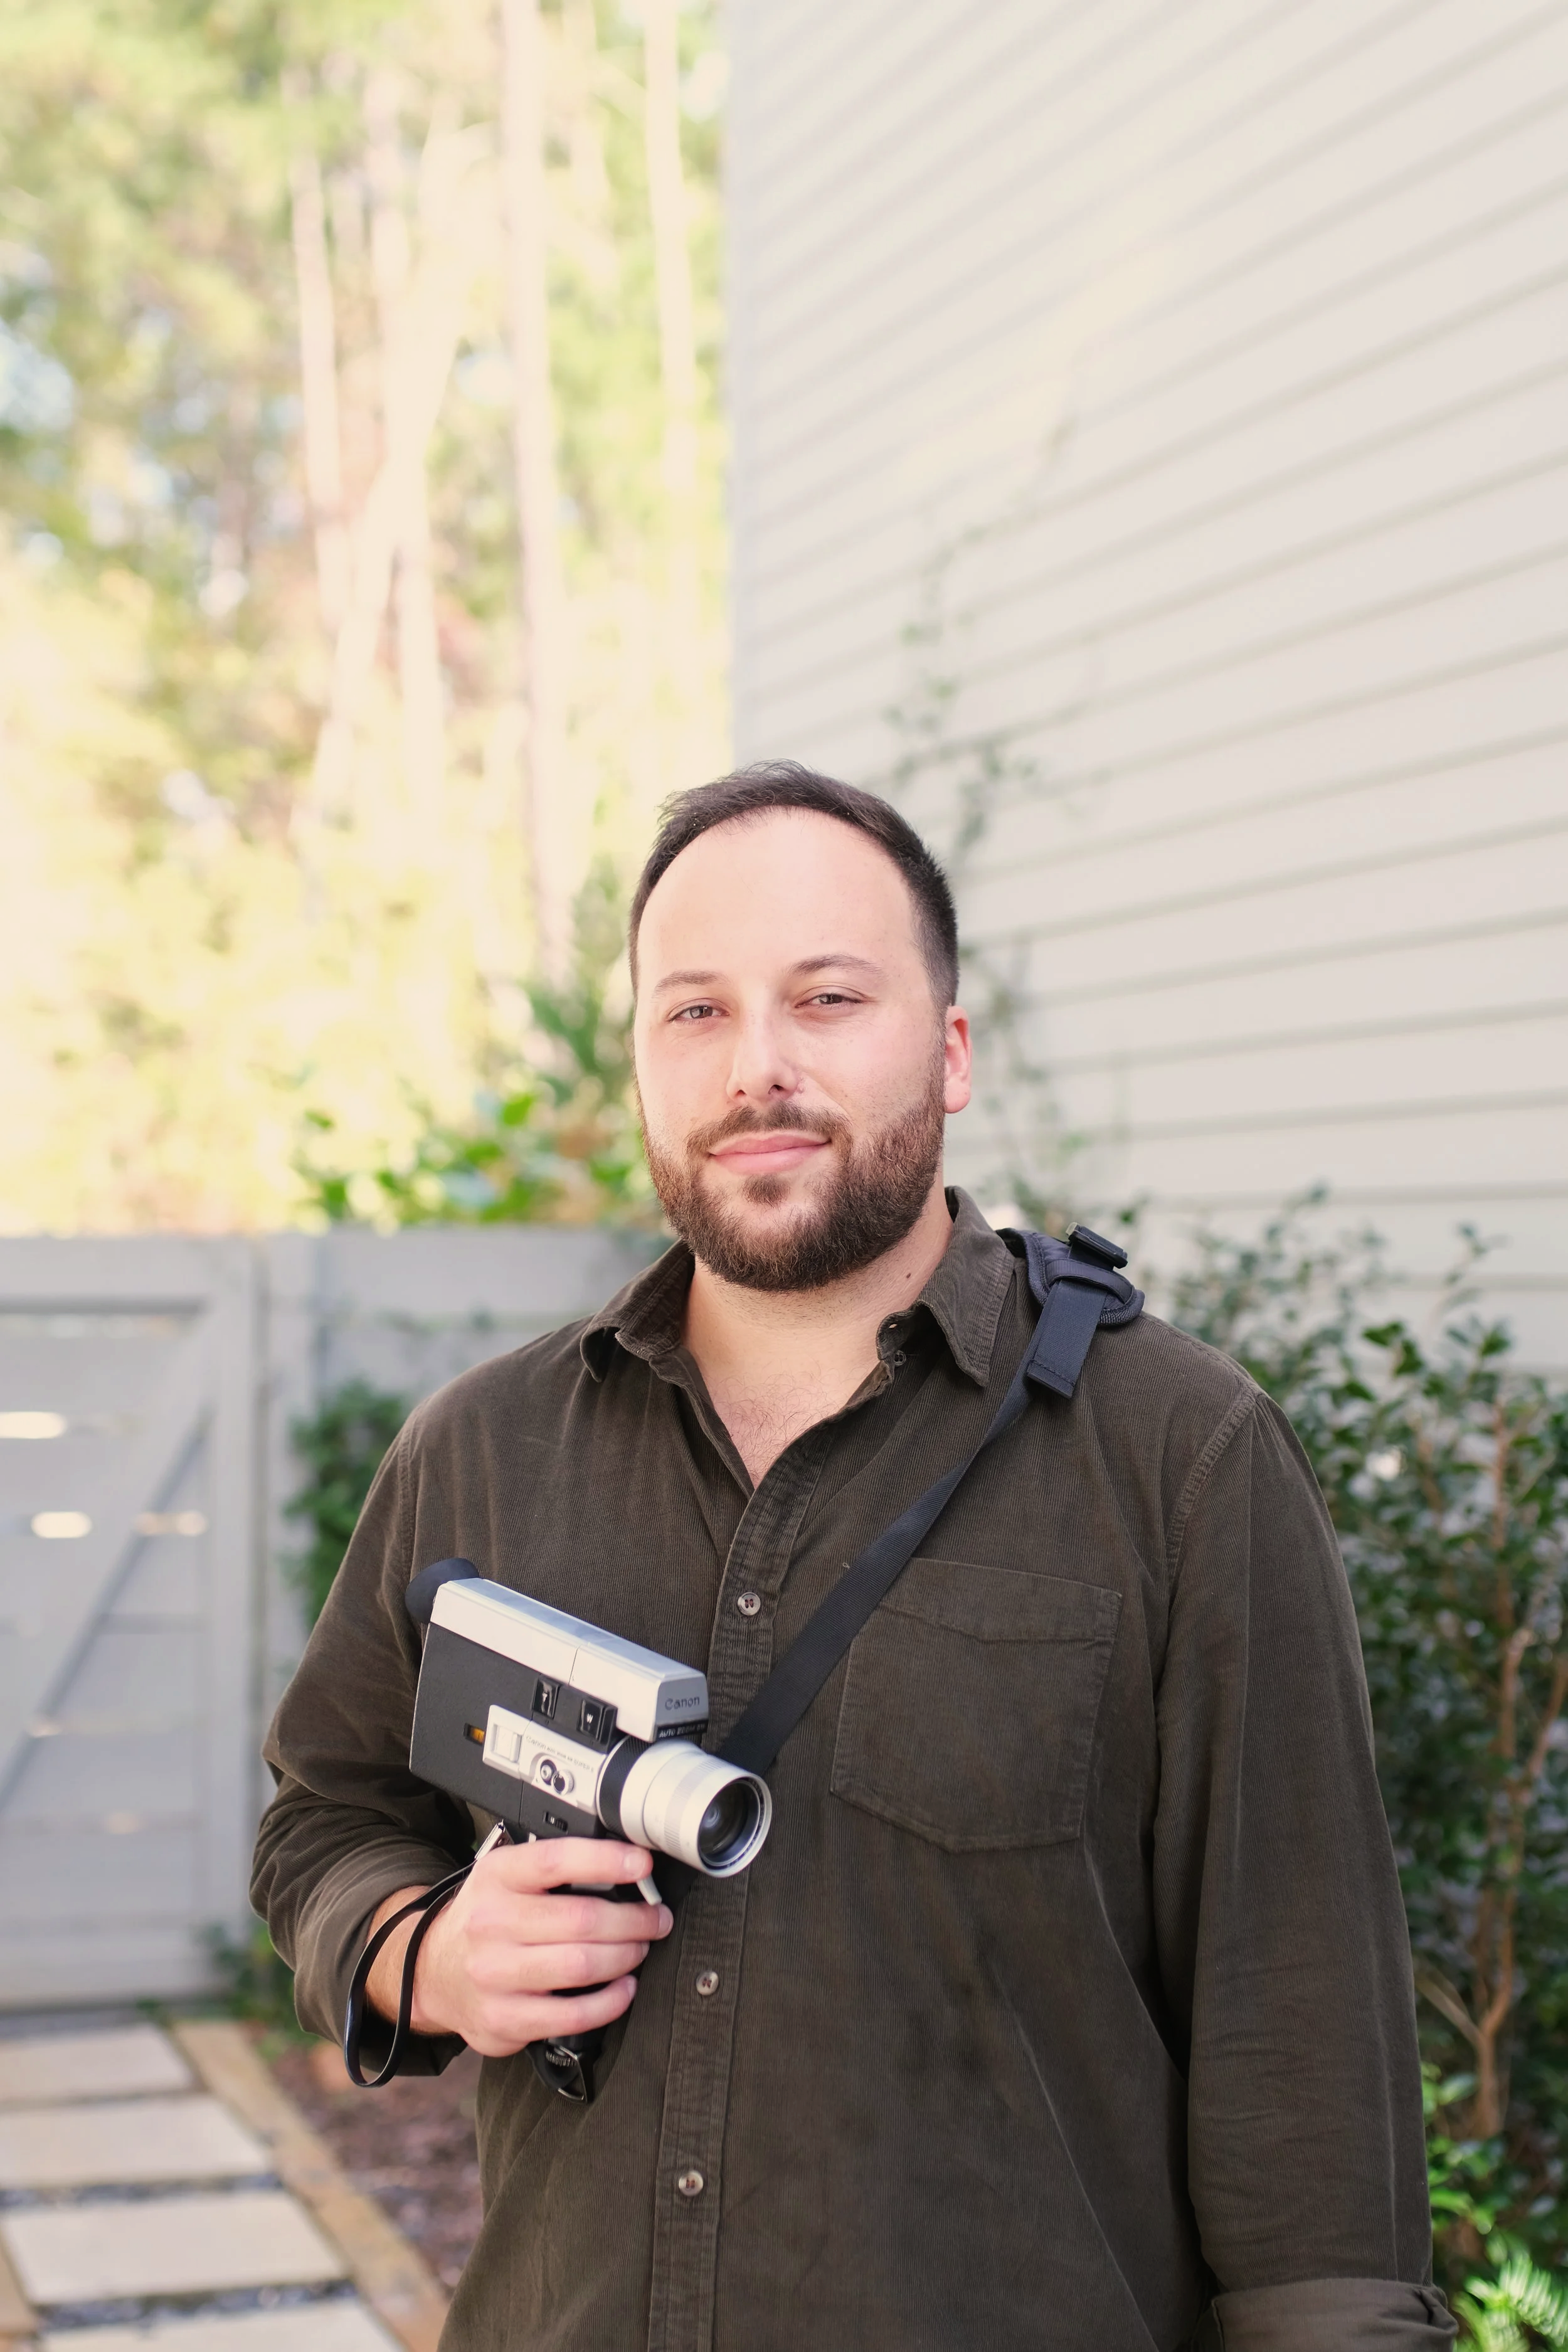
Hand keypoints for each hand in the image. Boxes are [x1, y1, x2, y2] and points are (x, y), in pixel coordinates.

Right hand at [366, 1838, 672, 2058]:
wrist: (432, 1971)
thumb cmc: (486, 1920)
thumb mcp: (506, 1878)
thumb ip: (554, 1870)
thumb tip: (626, 1866)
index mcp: (496, 1877)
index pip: (556, 1860)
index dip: (607, 1860)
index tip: (643, 1864)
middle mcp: (490, 1923)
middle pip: (580, 1919)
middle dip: (634, 1919)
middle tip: (656, 1918)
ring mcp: (494, 1975)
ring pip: (581, 1966)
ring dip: (626, 1957)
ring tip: (639, 1949)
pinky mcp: (502, 2020)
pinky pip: (572, 2015)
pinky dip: (610, 2002)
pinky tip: (624, 1989)